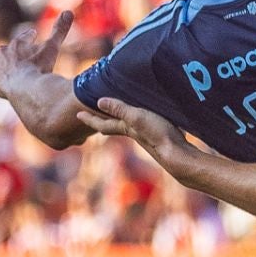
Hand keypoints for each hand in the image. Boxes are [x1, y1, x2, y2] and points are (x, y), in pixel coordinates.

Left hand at [0, 11, 73, 97]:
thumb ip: (59, 31)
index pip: (24, 38)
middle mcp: (3, 53)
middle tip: (20, 57)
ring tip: (8, 73)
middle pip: (6, 51)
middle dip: (13, 53)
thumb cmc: (40, 68)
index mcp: (17, 44)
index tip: (32, 34)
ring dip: (2, 68)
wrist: (26, 89)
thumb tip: (68, 12)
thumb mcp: (52, 48)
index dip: (29, 37)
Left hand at [77, 97, 194, 170]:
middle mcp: (133, 133)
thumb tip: (98, 101)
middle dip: (102, 122)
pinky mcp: (158, 134)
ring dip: (119, 120)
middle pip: (112, 127)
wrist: (178, 155)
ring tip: (115, 116)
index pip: (103, 123)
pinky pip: (140, 125)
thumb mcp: (137, 118)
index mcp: (126, 128)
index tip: (78, 115)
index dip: (90, 119)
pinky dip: (135, 121)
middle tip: (92, 117)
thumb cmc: (157, 135)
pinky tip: (143, 120)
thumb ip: (120, 109)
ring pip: (126, 126)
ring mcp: (146, 135)